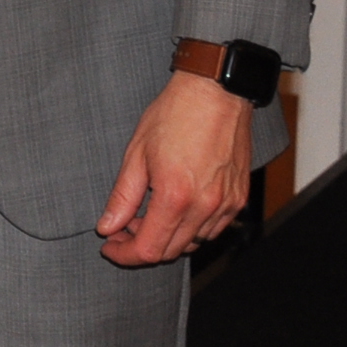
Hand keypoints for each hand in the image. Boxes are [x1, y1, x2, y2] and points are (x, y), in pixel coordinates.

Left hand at [95, 71, 256, 264]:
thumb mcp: (136, 153)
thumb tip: (107, 226)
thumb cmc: (175, 115)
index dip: (124, 254)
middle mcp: (205, 207)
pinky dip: (192, 228)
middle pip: (170, 251)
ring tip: (149, 211)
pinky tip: (176, 207)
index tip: (110, 246)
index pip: (148, 250)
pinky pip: (213, 229)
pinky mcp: (238, 199)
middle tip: (123, 225)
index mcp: (175, 197)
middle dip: (142, 245)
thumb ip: (123, 197)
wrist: (215, 93)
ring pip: (193, 243)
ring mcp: (226, 205)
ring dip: (167, 237)